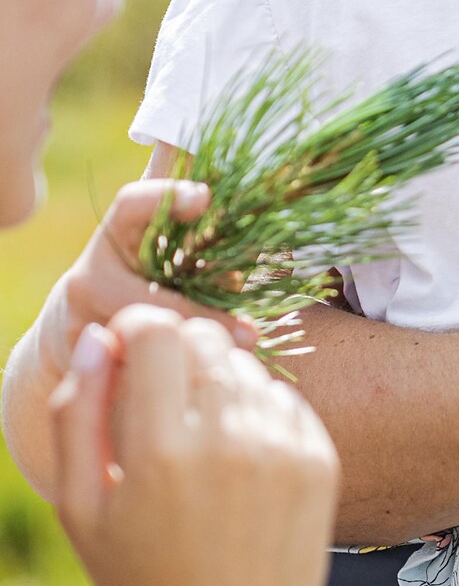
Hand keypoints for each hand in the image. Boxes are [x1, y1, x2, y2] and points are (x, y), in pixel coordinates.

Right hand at [37, 180, 254, 376]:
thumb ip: (201, 238)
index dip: (164, 196)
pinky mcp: (81, 367)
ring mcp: (79, 324)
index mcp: (112, 240)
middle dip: (199, 316)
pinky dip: (174, 382)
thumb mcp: (161, 251)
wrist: (70, 334)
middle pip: (145, 297)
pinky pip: (136, 377)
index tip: (204, 198)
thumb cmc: (141, 280)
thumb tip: (261, 216)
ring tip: (231, 363)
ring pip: (143, 342)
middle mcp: (88, 279)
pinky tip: (202, 389)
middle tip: (249, 334)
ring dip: (190, 353)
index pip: (131, 205)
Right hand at [49, 306, 339, 585]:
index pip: (158, 331)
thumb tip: (98, 337)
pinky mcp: (320, 458)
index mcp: (162, 450)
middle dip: (176, 354)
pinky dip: (258, 412)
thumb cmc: (141, 573)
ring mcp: (283, 447)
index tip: (128, 350)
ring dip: (218, 384)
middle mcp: (230, 439)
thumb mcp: (83, 506)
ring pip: (247, 366)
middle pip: (205, 339)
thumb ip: (78, 414)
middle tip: (159, 402)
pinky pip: (285, 398)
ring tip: (198, 441)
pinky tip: (238, 457)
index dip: (137, 329)